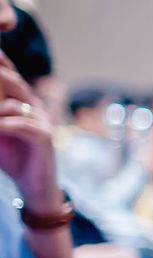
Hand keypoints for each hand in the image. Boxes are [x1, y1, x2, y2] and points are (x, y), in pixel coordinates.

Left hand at [0, 54, 60, 213]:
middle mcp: (32, 103)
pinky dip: (2, 126)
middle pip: (9, 80)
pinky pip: (20, 124)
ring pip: (12, 100)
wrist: (35, 186)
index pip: (6, 71)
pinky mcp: (43, 137)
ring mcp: (40, 119)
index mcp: (20, 98)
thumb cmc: (12, 156)